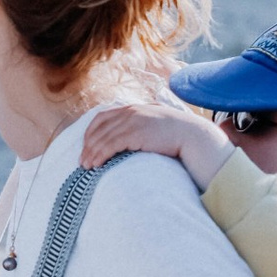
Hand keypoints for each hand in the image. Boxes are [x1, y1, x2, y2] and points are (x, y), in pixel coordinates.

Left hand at [82, 102, 234, 187]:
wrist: (194, 137)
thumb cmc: (178, 136)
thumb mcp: (156, 126)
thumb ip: (142, 127)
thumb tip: (133, 141)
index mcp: (134, 109)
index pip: (103, 117)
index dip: (91, 132)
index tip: (86, 146)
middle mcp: (130, 112)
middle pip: (99, 128)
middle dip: (87, 145)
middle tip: (82, 161)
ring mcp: (132, 121)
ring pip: (102, 137)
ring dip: (91, 153)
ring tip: (85, 167)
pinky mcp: (135, 133)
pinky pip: (110, 144)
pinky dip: (99, 155)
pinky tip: (95, 165)